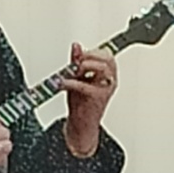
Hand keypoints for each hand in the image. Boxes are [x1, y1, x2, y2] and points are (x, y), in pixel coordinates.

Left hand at [61, 42, 117, 156]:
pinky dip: (72, 82)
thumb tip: (76, 46)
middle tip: (75, 62)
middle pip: (108, 58)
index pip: (107, 54)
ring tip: (71, 72)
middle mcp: (110, 81)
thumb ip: (76, 62)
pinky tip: (63, 83)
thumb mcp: (77, 78)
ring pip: (102, 67)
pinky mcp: (98, 98)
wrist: (81, 126)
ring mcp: (106, 89)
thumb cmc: (81, 103)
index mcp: (108, 75)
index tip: (79, 55)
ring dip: (84, 66)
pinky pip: (86, 85)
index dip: (92, 51)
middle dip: (89, 56)